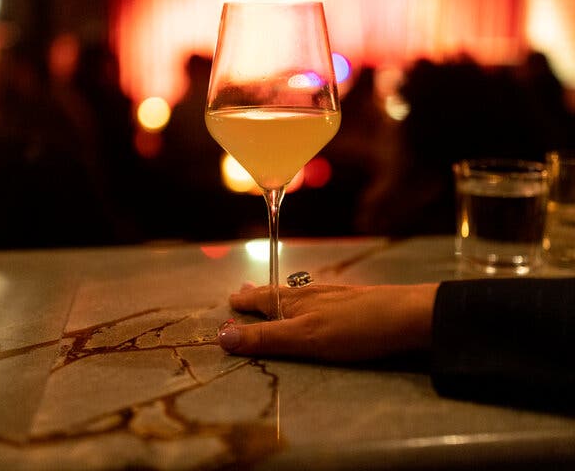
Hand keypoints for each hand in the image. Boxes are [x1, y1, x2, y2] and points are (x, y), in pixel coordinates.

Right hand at [218, 283, 438, 361]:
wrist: (406, 317)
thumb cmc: (353, 328)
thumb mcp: (305, 338)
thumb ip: (266, 338)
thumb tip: (222, 335)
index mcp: (297, 300)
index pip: (263, 298)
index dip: (246, 301)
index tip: (230, 299)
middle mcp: (312, 294)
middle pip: (279, 293)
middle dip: (260, 295)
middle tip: (244, 291)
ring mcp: (333, 297)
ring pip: (297, 295)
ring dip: (279, 297)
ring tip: (272, 296)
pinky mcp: (351, 304)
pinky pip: (315, 300)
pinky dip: (302, 302)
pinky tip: (313, 305)